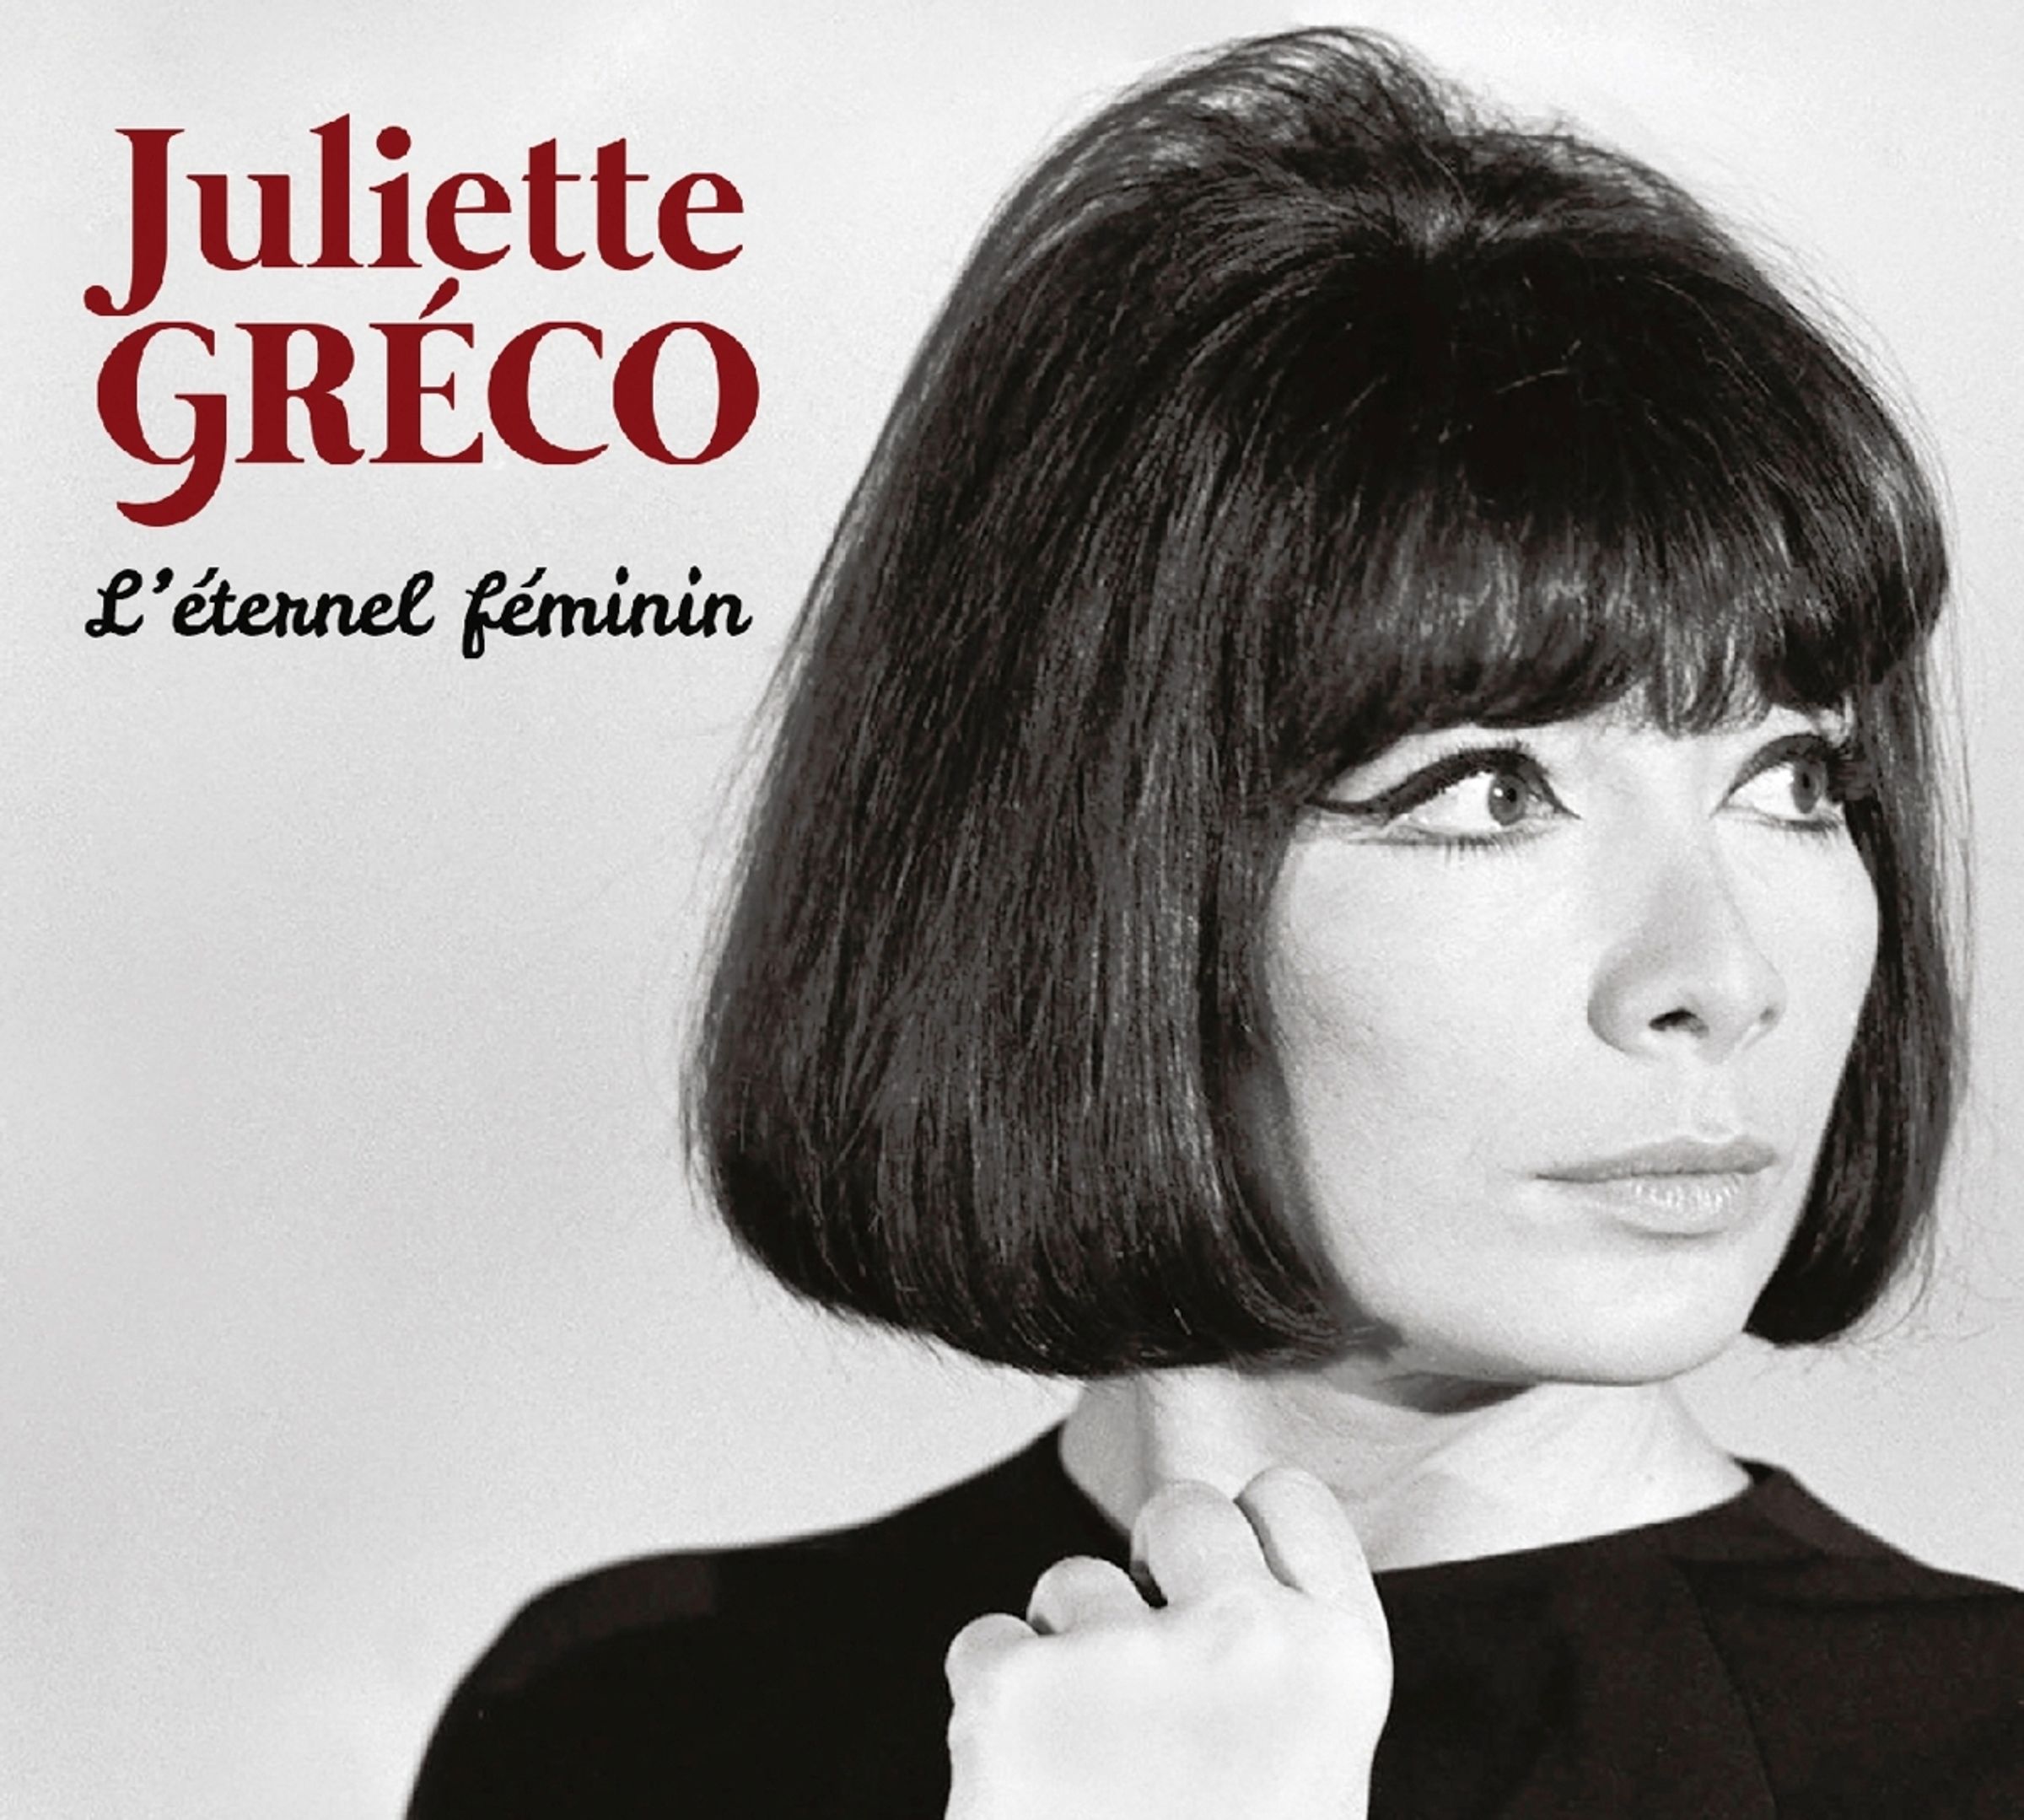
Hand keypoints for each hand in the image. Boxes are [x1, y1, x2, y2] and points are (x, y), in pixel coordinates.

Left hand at [943, 1467, 1391, 1819]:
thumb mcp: (1309, 1782)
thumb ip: (1275, 1672)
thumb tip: (1222, 1570)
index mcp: (1339, 1663)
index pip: (1288, 1499)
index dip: (1243, 1536)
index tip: (1217, 1584)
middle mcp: (1244, 1634)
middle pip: (1179, 1509)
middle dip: (1151, 1569)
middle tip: (1139, 1665)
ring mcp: (1123, 1654)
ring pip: (1069, 1580)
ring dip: (1063, 1653)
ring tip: (1088, 1772)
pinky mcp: (1012, 1687)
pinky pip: (985, 1641)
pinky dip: (990, 1705)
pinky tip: (1024, 1790)